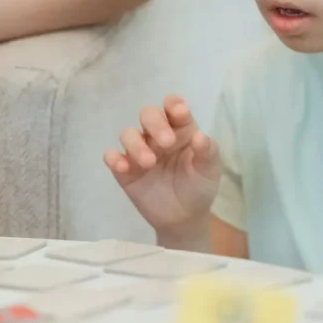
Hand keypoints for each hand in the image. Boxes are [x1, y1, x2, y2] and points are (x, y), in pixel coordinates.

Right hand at [104, 96, 220, 232]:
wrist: (184, 218)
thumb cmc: (199, 186)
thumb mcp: (210, 170)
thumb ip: (207, 152)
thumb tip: (200, 136)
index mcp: (181, 129)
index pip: (173, 107)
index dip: (174, 104)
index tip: (180, 112)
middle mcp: (157, 135)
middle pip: (148, 114)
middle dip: (155, 123)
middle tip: (167, 143)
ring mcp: (139, 151)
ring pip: (128, 134)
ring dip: (136, 144)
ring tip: (149, 163)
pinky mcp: (125, 171)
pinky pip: (112, 157)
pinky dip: (114, 158)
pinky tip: (123, 167)